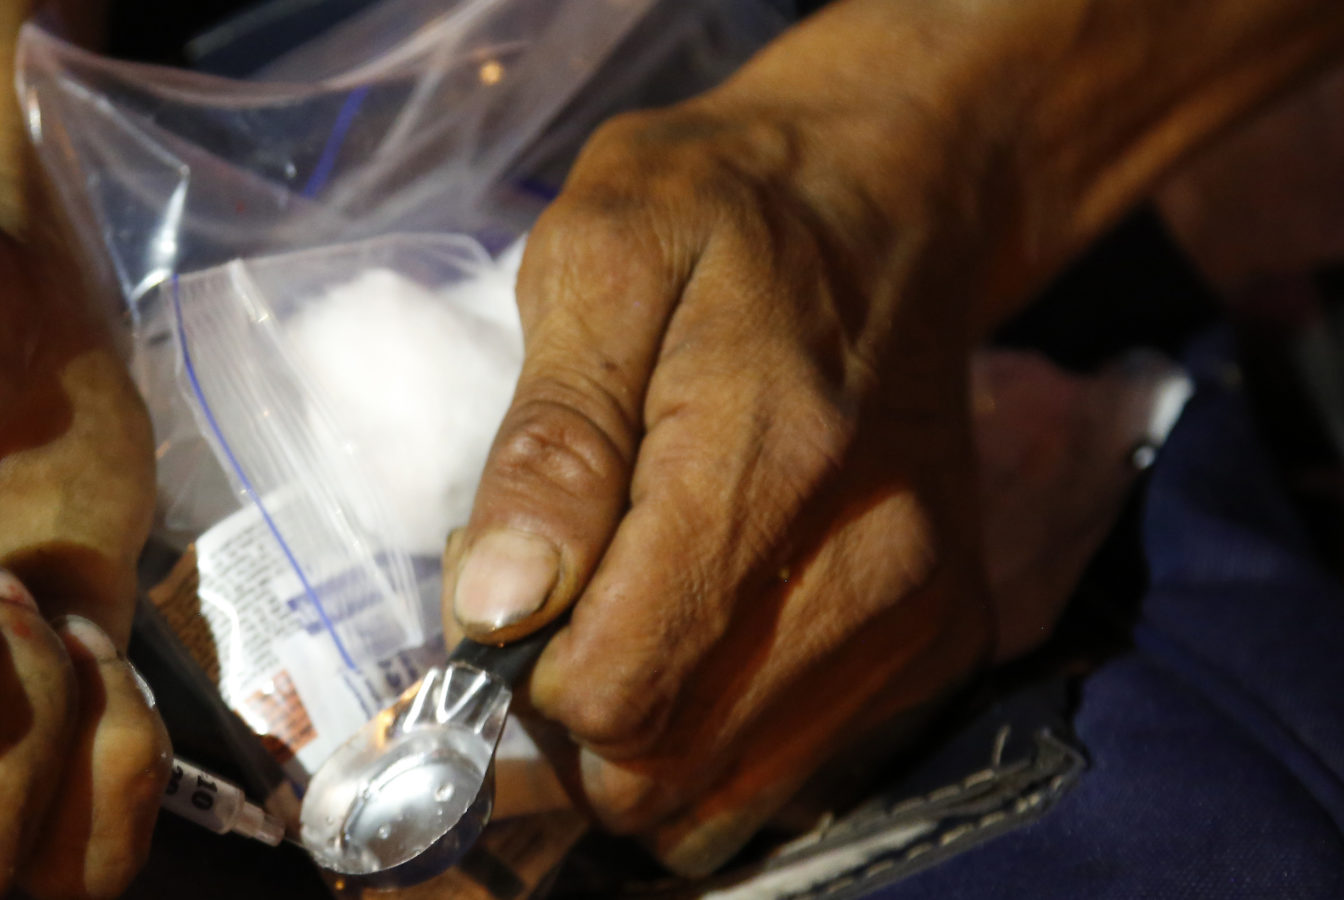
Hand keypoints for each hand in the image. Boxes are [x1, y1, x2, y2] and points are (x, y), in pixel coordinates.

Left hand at [444, 0, 1343, 875]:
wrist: (889, 202)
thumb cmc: (721, 214)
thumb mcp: (597, 262)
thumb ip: (552, 439)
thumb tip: (501, 606)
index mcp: (770, 463)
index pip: (616, 688)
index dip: (523, 666)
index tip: (510, 583)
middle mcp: (872, 566)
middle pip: (663, 766)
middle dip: (575, 712)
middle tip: (562, 597)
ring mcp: (923, 616)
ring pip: (724, 794)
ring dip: (646, 733)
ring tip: (633, 604)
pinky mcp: (946, 643)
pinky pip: (792, 774)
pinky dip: (721, 733)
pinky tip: (705, 625)